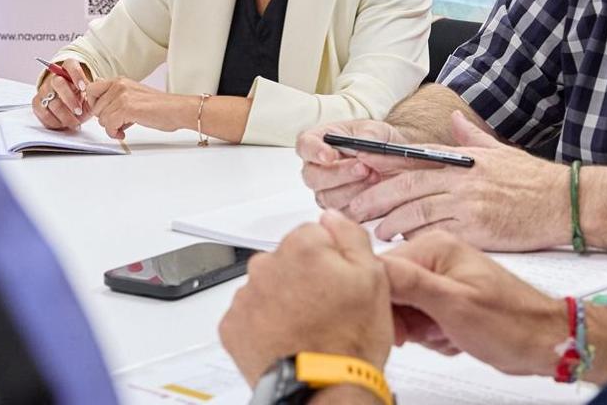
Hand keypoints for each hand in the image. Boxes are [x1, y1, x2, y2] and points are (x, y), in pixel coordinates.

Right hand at [31, 59, 90, 130]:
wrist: (71, 109)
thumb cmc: (82, 99)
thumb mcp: (91, 95)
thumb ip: (95, 90)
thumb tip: (100, 86)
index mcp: (69, 71)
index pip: (70, 65)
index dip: (76, 74)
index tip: (84, 87)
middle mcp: (54, 78)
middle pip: (58, 83)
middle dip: (69, 99)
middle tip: (78, 111)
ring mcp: (44, 91)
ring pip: (50, 100)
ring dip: (63, 114)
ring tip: (75, 123)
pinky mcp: (37, 104)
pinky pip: (42, 112)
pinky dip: (54, 121)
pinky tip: (64, 125)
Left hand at [81, 77, 180, 137]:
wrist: (177, 110)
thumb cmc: (160, 106)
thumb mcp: (133, 95)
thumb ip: (116, 98)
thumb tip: (102, 107)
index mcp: (120, 80)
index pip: (92, 89)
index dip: (94, 104)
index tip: (102, 113)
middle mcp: (119, 85)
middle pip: (95, 107)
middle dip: (104, 119)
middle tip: (116, 124)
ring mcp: (122, 96)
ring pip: (101, 118)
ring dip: (110, 128)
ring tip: (122, 129)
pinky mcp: (127, 108)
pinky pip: (109, 125)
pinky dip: (114, 133)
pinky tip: (123, 133)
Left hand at [219, 211, 392, 383]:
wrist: (324, 390)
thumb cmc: (349, 340)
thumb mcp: (374, 278)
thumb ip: (351, 236)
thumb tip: (332, 217)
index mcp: (302, 247)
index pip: (315, 234)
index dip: (332, 259)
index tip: (339, 282)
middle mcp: (267, 265)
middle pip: (287, 259)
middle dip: (303, 278)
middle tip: (325, 310)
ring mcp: (246, 296)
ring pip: (267, 286)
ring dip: (282, 300)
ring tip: (307, 329)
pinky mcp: (232, 325)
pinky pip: (250, 314)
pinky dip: (264, 323)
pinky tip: (287, 338)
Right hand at [298, 119, 413, 215]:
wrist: (394, 163)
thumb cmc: (377, 141)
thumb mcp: (377, 129)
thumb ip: (369, 133)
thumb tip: (364, 142)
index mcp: (318, 141)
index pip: (305, 145)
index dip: (314, 151)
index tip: (329, 155)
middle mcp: (317, 168)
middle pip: (312, 176)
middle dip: (338, 173)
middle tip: (362, 168)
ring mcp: (326, 191)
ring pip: (327, 197)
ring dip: (353, 189)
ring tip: (375, 177)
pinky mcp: (340, 208)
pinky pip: (343, 212)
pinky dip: (360, 204)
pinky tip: (375, 193)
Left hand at [344, 112, 566, 250]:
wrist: (564, 203)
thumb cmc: (533, 180)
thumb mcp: (499, 151)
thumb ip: (470, 137)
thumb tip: (452, 118)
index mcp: (463, 160)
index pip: (412, 159)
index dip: (382, 164)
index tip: (359, 166)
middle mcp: (461, 180)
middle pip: (406, 188)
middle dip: (375, 199)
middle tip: (354, 210)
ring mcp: (468, 206)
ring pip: (417, 214)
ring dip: (392, 223)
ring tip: (377, 232)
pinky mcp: (478, 232)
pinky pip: (438, 237)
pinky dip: (419, 240)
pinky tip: (407, 244)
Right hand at [381, 232, 561, 377]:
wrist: (543, 341)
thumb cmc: (511, 322)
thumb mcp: (453, 304)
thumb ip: (408, 283)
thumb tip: (370, 267)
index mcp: (435, 246)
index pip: (382, 269)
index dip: (384, 303)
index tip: (401, 326)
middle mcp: (436, 258)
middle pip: (391, 292)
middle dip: (408, 320)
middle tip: (432, 330)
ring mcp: (442, 280)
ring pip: (405, 310)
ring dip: (422, 331)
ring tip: (448, 332)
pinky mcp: (447, 300)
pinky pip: (420, 320)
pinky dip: (433, 335)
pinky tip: (453, 336)